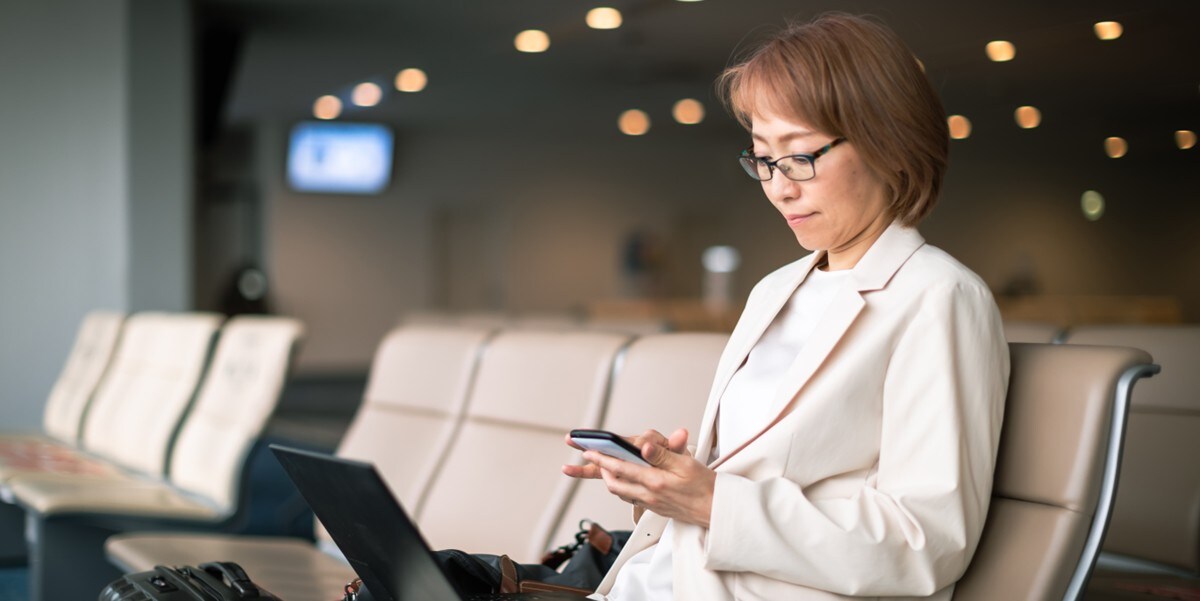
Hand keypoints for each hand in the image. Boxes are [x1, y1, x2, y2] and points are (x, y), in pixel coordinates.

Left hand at [569, 428, 715, 527]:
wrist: (716, 509)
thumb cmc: (704, 485)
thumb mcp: (685, 464)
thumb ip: (662, 454)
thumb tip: (642, 445)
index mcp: (655, 482)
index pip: (621, 468)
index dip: (602, 459)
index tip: (589, 451)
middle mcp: (649, 495)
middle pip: (614, 484)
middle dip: (601, 471)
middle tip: (593, 458)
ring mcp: (651, 504)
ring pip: (621, 492)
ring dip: (611, 480)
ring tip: (606, 467)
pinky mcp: (655, 508)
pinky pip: (631, 498)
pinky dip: (623, 487)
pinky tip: (625, 480)